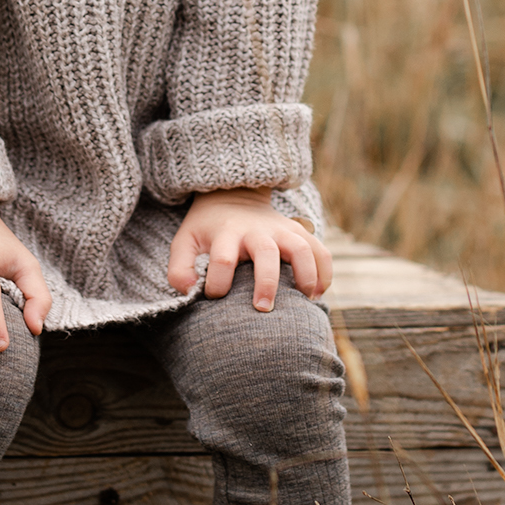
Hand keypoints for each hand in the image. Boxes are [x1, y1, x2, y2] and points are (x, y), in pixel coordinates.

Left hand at [166, 188, 331, 310]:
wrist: (233, 196)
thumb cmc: (208, 229)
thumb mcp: (185, 241)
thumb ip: (179, 268)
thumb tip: (188, 292)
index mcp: (226, 234)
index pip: (222, 259)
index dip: (217, 283)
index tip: (214, 298)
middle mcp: (256, 231)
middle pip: (266, 253)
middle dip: (266, 282)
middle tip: (262, 308)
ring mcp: (281, 230)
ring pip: (301, 248)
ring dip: (306, 276)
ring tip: (305, 301)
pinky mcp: (298, 232)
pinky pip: (320, 250)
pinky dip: (324, 272)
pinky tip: (317, 293)